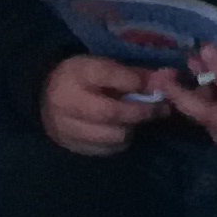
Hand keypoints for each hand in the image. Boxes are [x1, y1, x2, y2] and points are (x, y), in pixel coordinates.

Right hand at [40, 52, 165, 156]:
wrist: (46, 95)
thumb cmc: (86, 79)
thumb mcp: (108, 67)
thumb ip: (138, 75)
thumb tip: (170, 77)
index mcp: (78, 73)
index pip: (110, 75)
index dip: (138, 82)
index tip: (159, 87)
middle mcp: (66, 101)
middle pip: (112, 113)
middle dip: (142, 112)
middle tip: (160, 109)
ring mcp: (65, 126)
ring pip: (113, 135)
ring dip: (131, 128)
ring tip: (133, 120)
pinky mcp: (69, 145)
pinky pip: (106, 149)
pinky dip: (118, 141)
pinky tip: (119, 130)